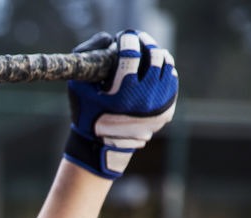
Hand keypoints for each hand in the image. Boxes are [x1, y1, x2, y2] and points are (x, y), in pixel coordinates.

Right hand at [64, 30, 177, 179]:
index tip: (124, 37)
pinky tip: (157, 69)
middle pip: (155, 57)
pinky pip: (172, 83)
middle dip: (146, 44)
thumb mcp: (78, 87)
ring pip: (167, 68)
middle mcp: (144, 99)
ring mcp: (158, 106)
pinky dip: (165, 72)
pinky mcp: (165, 112)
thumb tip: (109, 39)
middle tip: (139, 41)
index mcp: (122, 93)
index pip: (131, 54)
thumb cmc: (86, 115)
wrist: (99, 148)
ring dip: (158, 56)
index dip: (128, 40)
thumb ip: (87, 57)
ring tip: (150, 53)